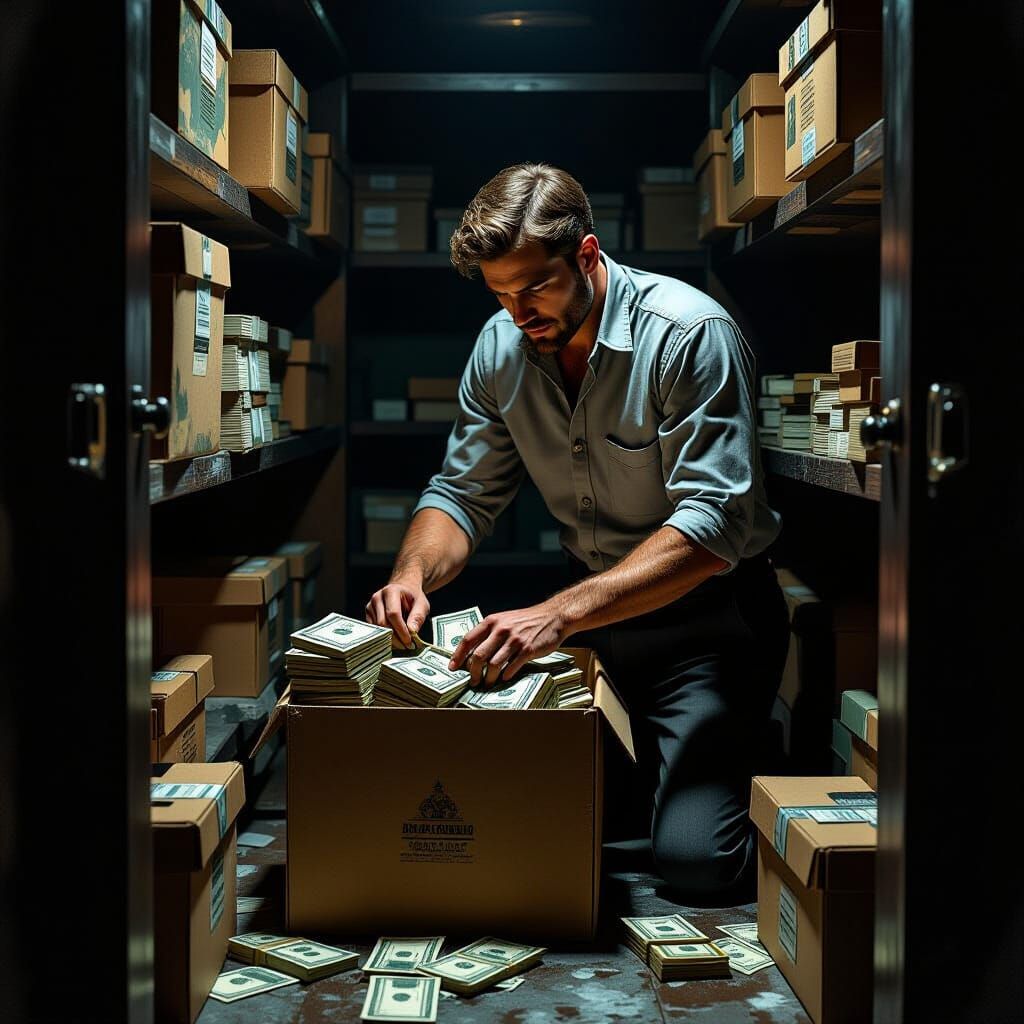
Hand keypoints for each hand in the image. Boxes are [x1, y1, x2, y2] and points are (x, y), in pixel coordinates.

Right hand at [365, 579, 429, 649]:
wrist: (404, 589)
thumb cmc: (413, 597)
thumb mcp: (422, 604)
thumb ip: (418, 617)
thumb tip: (412, 631)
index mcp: (391, 591)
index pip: (393, 614)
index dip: (401, 630)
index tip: (409, 641)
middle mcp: (378, 597)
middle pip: (383, 623)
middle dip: (396, 637)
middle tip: (407, 646)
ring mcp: (371, 606)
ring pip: (378, 628)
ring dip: (390, 639)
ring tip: (403, 643)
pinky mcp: (368, 614)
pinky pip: (375, 630)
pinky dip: (385, 637)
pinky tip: (395, 639)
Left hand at [448, 601, 568, 684]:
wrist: (553, 616)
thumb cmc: (527, 620)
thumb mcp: (505, 620)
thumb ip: (490, 633)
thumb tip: (474, 653)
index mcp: (492, 621)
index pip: (468, 640)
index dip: (458, 655)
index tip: (453, 667)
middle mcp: (501, 630)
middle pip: (478, 656)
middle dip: (473, 672)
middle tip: (473, 681)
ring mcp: (515, 640)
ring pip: (494, 665)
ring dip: (489, 678)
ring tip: (488, 684)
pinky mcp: (528, 650)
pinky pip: (511, 667)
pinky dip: (505, 676)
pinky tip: (504, 679)